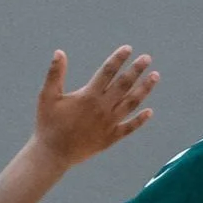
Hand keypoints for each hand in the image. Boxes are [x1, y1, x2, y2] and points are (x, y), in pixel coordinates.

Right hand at [33, 45, 158, 168]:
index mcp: (88, 96)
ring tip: (155, 76)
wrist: (53, 154)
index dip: (118, 59)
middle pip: (124, 84)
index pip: (107, 72)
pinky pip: (129, 127)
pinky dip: (140, 120)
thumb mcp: (47, 97)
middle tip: (147, 58)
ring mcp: (108, 124)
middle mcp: (102, 108)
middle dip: (136, 70)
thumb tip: (59, 52)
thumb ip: (55, 74)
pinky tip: (150, 112)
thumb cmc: (48, 124)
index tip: (128, 48)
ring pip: (131, 103)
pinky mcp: (110, 138)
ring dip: (144, 89)